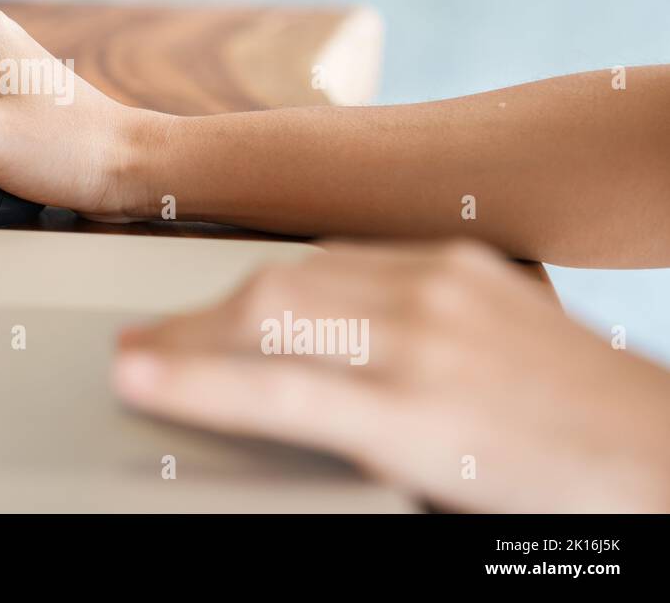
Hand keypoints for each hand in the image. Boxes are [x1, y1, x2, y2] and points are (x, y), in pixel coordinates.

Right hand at [114, 240, 669, 511]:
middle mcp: (426, 335)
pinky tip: (270, 296)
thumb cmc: (547, 491)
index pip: (268, 386)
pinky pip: (348, 255)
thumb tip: (260, 412)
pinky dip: (294, 276)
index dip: (186, 380)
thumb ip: (338, 444)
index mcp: (417, 415)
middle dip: (189, 330)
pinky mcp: (460, 259)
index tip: (129, 374)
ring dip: (231, 300)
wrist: (652, 443)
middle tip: (139, 347)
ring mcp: (444, 284)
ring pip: (298, 271)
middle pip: (269, 311)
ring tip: (189, 324)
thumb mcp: (430, 489)